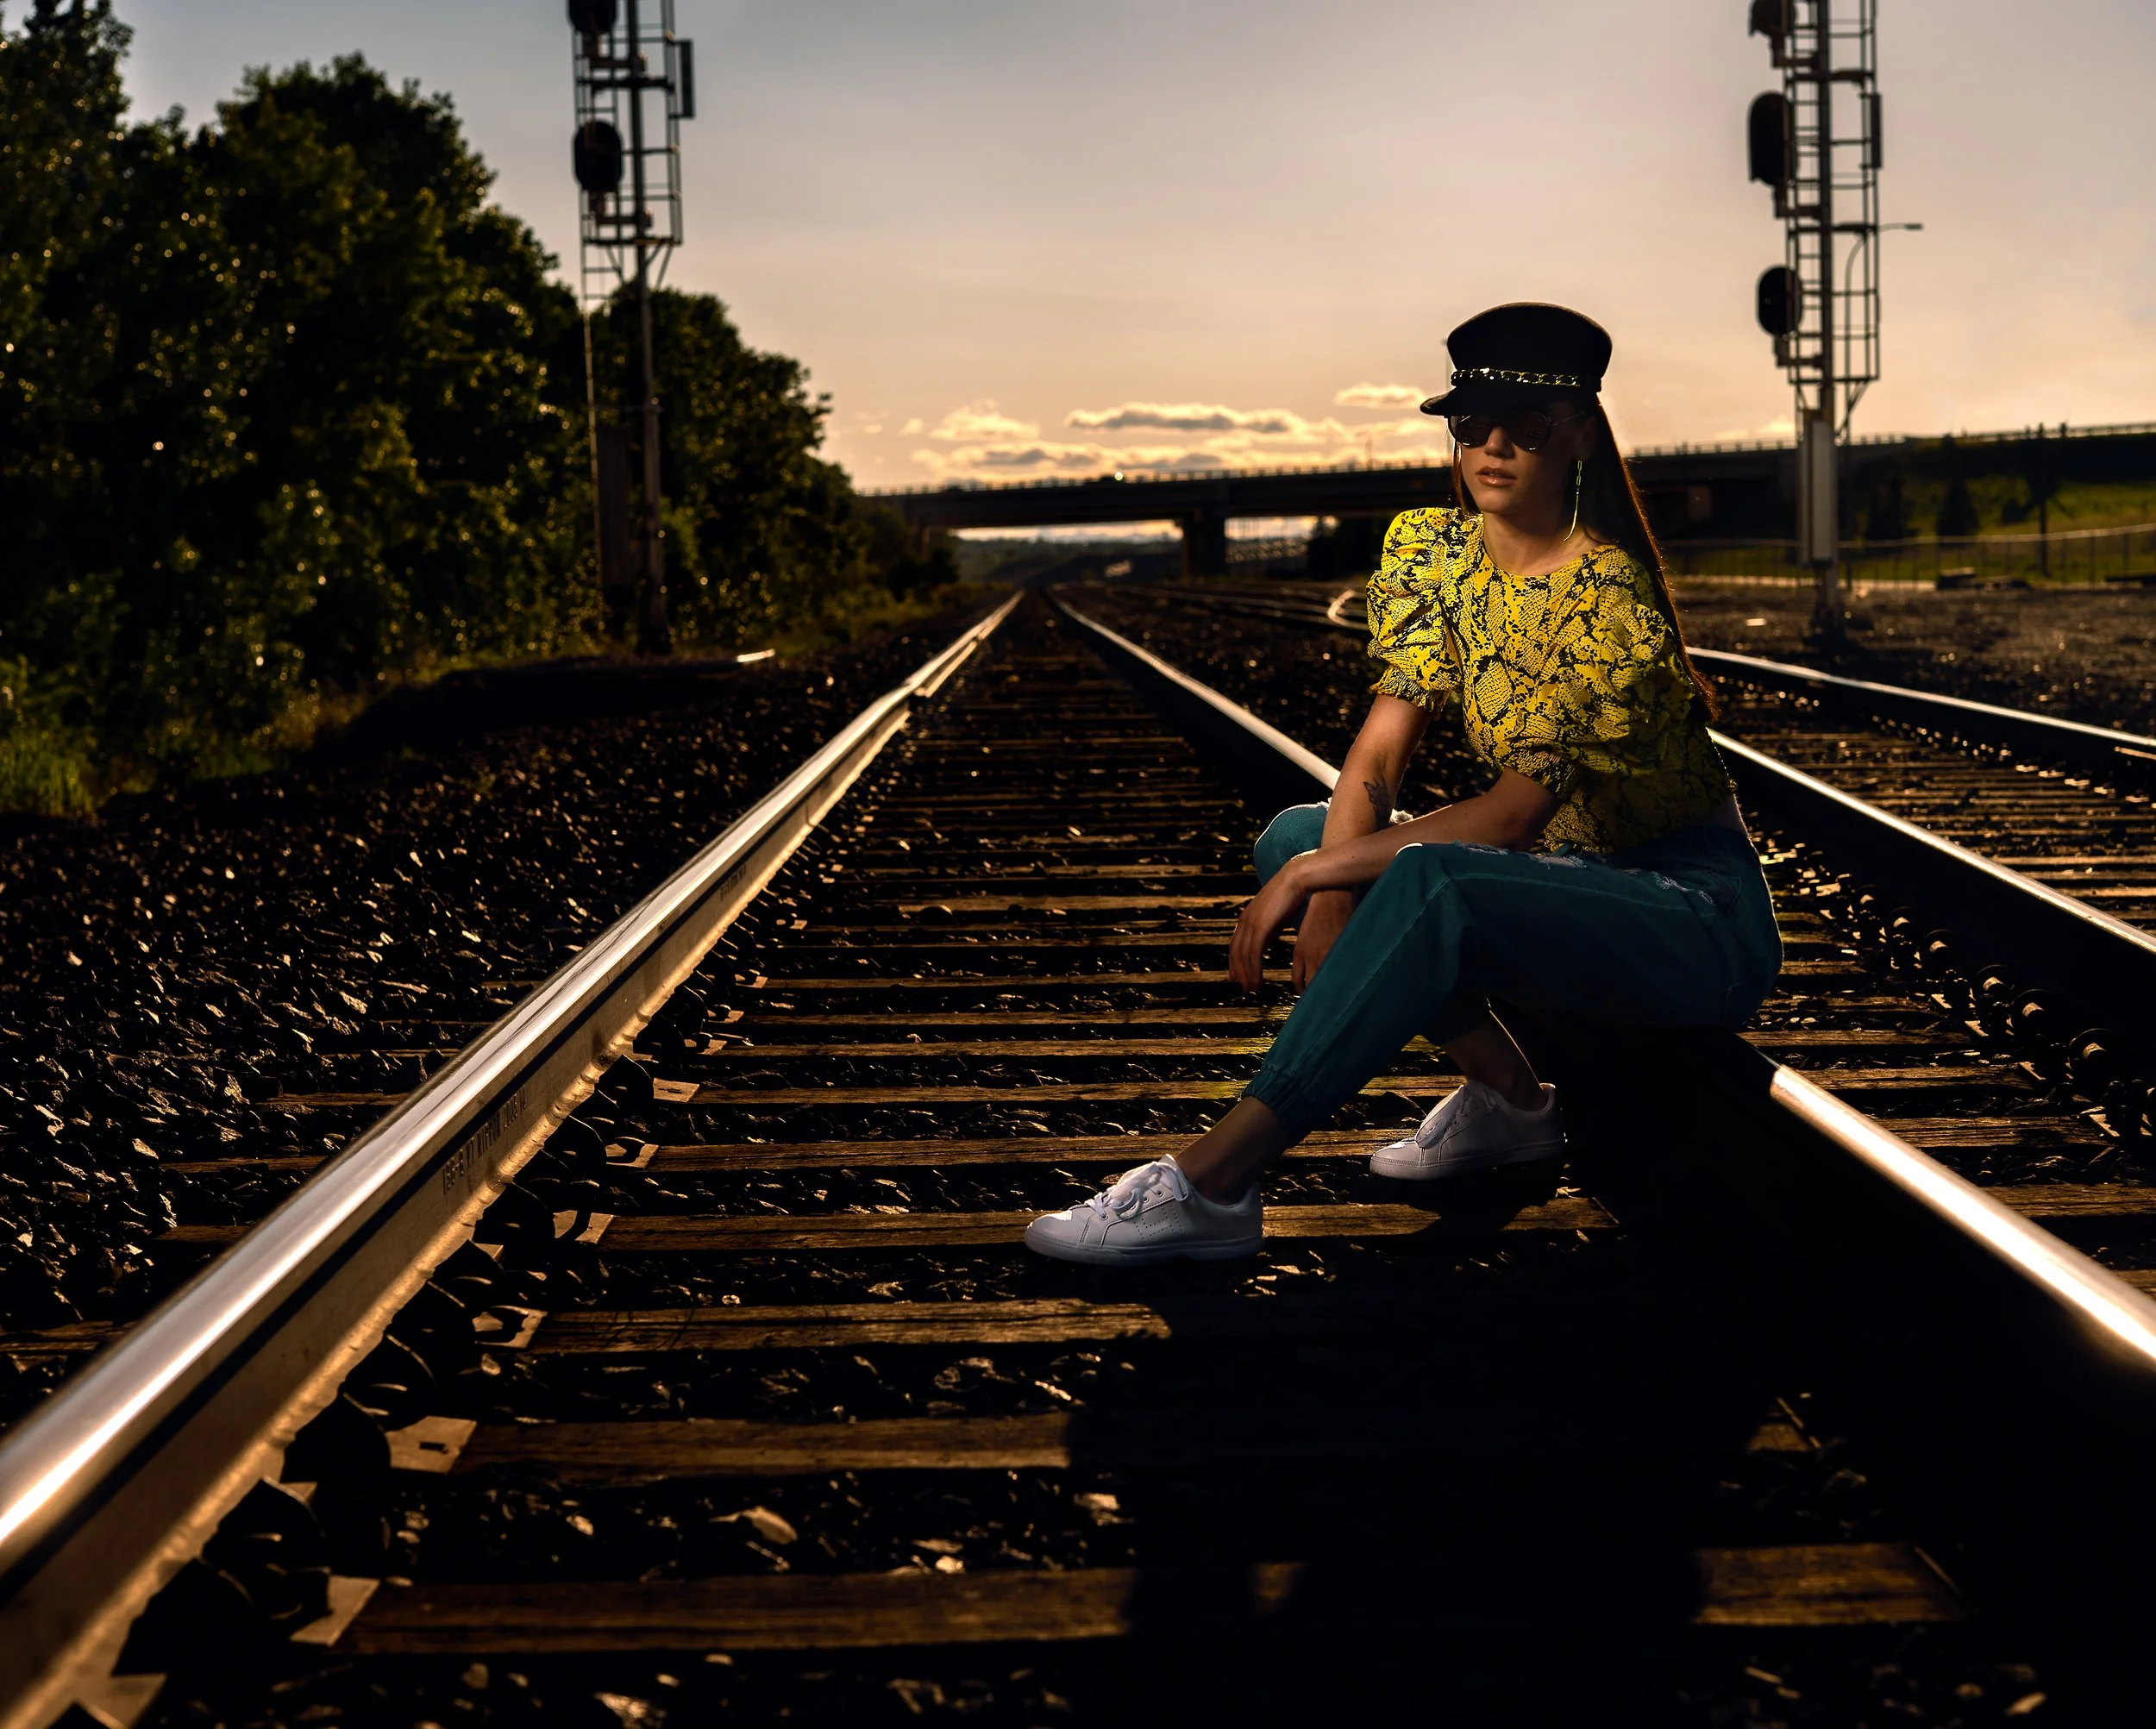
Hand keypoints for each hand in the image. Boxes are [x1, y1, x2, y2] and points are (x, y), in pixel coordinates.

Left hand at [1229, 860, 1310, 992]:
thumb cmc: (1291, 896)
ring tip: (1252, 989)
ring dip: (1247, 974)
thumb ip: (1268, 929)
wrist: (1298, 878)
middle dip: (1239, 971)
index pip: (1236, 944)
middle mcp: (1244, 920)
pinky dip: (1254, 969)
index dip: (1236, 962)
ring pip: (1243, 955)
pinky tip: (1259, 980)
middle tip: (1244, 988)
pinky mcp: (1260, 926)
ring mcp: (1250, 923)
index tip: (1237, 977)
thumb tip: (1266, 940)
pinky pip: (1253, 953)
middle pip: (1235, 952)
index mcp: (1247, 917)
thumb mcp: (1275, 916)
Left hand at [1291, 889, 1355, 992]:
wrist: (1331, 895)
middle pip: (1310, 987)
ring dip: (1330, 991)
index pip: (1298, 982)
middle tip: (1321, 1003)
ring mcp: (1328, 954)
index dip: (1303, 991)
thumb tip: (1309, 969)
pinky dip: (1343, 979)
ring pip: (1325, 983)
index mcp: (1300, 952)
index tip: (1308, 994)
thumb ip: (1305, 953)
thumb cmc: (1319, 913)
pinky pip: (1341, 971)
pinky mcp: (1342, 949)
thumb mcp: (1305, 935)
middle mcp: (1312, 956)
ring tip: (1335, 997)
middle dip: (1315, 997)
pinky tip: (1347, 982)